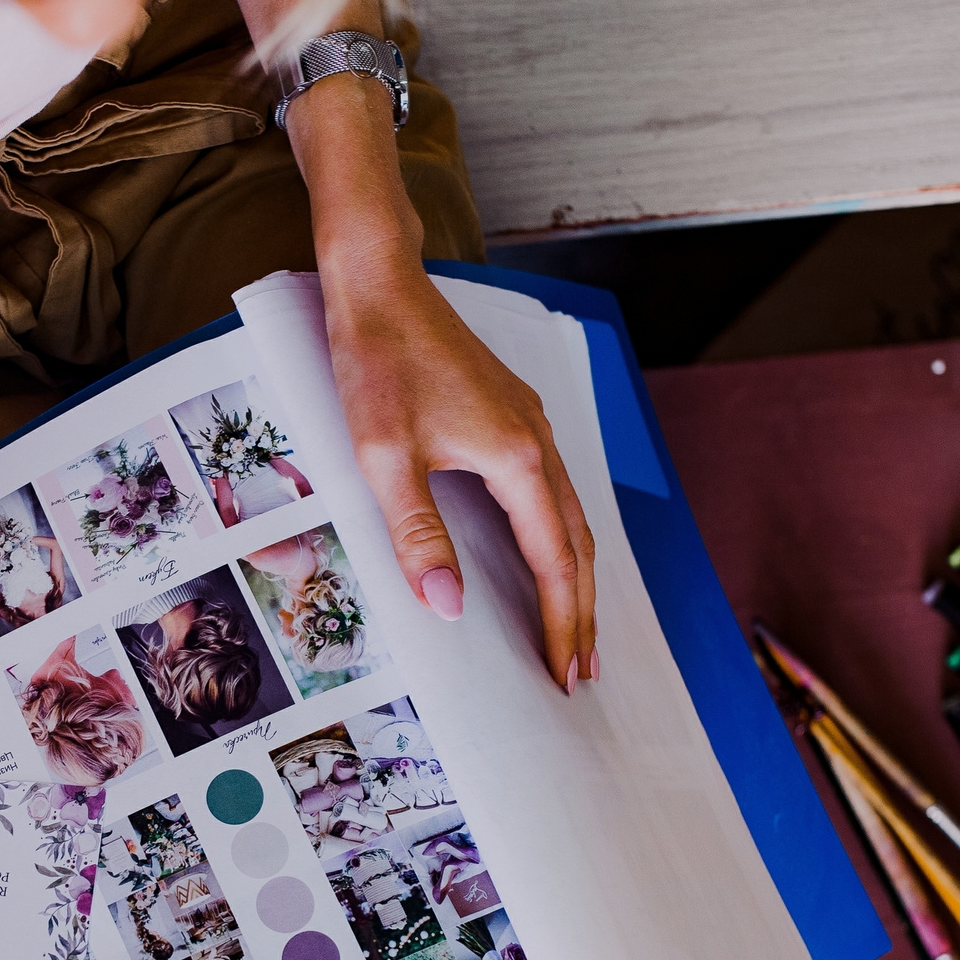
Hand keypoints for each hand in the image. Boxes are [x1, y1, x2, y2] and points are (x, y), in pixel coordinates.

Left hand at [323, 245, 598, 690]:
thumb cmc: (378, 363)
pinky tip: (543, 550)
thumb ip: (417, 533)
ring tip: (573, 624)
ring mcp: (531, 424)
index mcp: (517, 459)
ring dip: (575, 575)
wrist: (380, 286)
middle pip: (579, 545)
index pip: (555, 562)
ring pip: (571, 515)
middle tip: (581, 670)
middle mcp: (538, 442)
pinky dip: (559, 535)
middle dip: (581, 612)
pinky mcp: (513, 414)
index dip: (561, 622)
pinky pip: (553, 489)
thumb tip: (448, 606)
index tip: (565, 672)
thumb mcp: (384, 456)